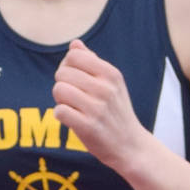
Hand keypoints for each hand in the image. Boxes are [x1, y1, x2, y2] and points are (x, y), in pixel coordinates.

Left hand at [52, 41, 150, 177]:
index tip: (73, 80)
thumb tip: (74, 44)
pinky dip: (61, 115)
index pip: (73, 56)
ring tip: (72, 107)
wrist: (130, 145)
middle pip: (62, 73)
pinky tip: (72, 119)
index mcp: (111, 73)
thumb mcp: (111, 83)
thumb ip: (92, 62)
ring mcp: (97, 107)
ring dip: (60, 100)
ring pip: (58, 90)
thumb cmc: (116, 112)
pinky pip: (59, 111)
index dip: (66, 67)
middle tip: (73, 97)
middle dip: (62, 84)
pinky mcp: (88, 126)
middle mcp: (105, 88)